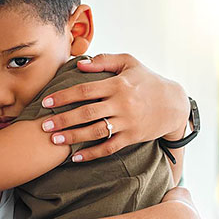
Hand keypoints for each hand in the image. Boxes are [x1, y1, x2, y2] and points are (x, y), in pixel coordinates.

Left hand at [40, 53, 190, 160]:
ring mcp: (127, 122)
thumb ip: (104, 61)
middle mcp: (122, 104)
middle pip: (87, 113)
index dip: (64, 96)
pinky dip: (93, 154)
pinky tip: (76, 157)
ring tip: (55, 140)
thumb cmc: (147, 80)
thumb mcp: (129, 63)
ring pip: (96, 132)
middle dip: (63, 120)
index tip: (47, 102)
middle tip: (43, 125)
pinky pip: (109, 148)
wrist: (174, 103)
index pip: (85, 90)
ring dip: (73, 138)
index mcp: (118, 84)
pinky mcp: (132, 137)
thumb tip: (80, 63)